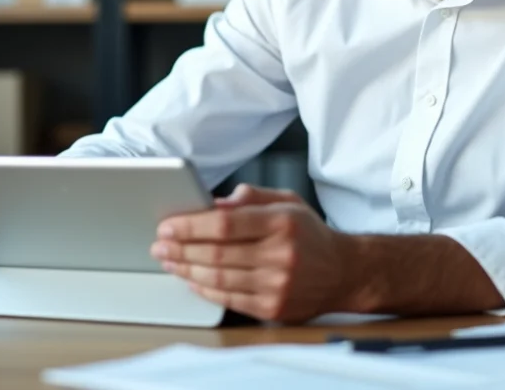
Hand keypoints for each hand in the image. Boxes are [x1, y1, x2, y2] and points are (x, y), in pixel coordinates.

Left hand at [150, 183, 354, 322]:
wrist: (345, 272)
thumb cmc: (310, 234)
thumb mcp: (287, 201)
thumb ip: (250, 198)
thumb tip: (213, 204)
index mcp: (282, 221)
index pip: (224, 224)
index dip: (190, 226)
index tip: (168, 225)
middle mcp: (280, 254)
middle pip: (216, 253)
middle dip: (180, 249)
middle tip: (159, 245)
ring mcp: (277, 284)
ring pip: (219, 279)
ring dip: (187, 270)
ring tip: (169, 262)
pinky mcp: (274, 307)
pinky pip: (229, 299)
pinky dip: (205, 290)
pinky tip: (191, 280)